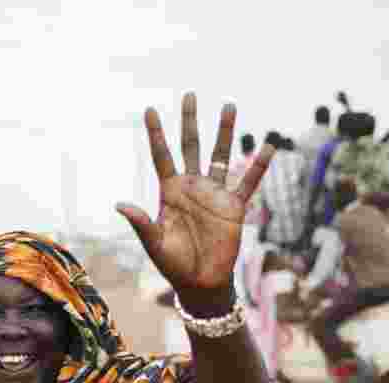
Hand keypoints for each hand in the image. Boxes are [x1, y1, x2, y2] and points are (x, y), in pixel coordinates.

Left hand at [116, 92, 272, 314]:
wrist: (201, 282)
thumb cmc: (174, 265)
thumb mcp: (154, 243)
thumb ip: (141, 223)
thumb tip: (119, 204)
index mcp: (170, 192)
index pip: (162, 156)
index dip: (156, 134)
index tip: (149, 109)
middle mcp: (192, 187)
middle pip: (191, 146)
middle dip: (189, 120)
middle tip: (190, 94)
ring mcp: (214, 194)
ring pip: (221, 156)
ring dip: (225, 131)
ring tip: (229, 105)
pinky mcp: (234, 206)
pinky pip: (248, 182)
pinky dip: (258, 165)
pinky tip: (268, 146)